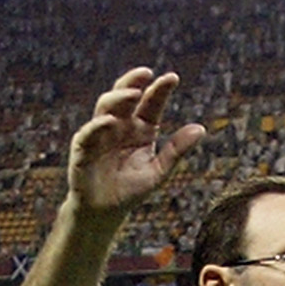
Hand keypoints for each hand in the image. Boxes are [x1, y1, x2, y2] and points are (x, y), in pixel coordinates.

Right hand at [67, 70, 204, 218]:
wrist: (104, 213)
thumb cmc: (130, 190)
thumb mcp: (159, 171)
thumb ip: (177, 150)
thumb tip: (201, 128)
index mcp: (140, 128)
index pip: (151, 103)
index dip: (160, 90)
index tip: (173, 78)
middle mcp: (120, 125)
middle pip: (125, 96)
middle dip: (133, 81)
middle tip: (147, 72)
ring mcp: (100, 134)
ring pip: (106, 106)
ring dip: (118, 97)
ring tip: (134, 93)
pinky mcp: (83, 148)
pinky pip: (88, 133)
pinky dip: (98, 126)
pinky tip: (110, 121)